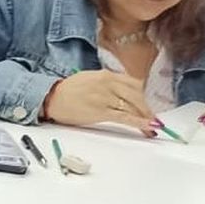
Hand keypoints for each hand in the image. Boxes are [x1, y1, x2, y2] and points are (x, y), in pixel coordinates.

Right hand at [41, 70, 157, 135]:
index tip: (149, 107)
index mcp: (106, 74)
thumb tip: (126, 94)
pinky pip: (126, 117)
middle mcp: (108, 83)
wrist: (51, 98)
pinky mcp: (101, 111)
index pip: (134, 84)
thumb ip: (109, 83)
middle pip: (138, 95)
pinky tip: (147, 128)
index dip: (145, 97)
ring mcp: (105, 96)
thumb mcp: (91, 79)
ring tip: (152, 128)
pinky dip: (139, 123)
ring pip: (134, 106)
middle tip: (153, 120)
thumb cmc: (68, 91)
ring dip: (146, 118)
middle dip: (148, 110)